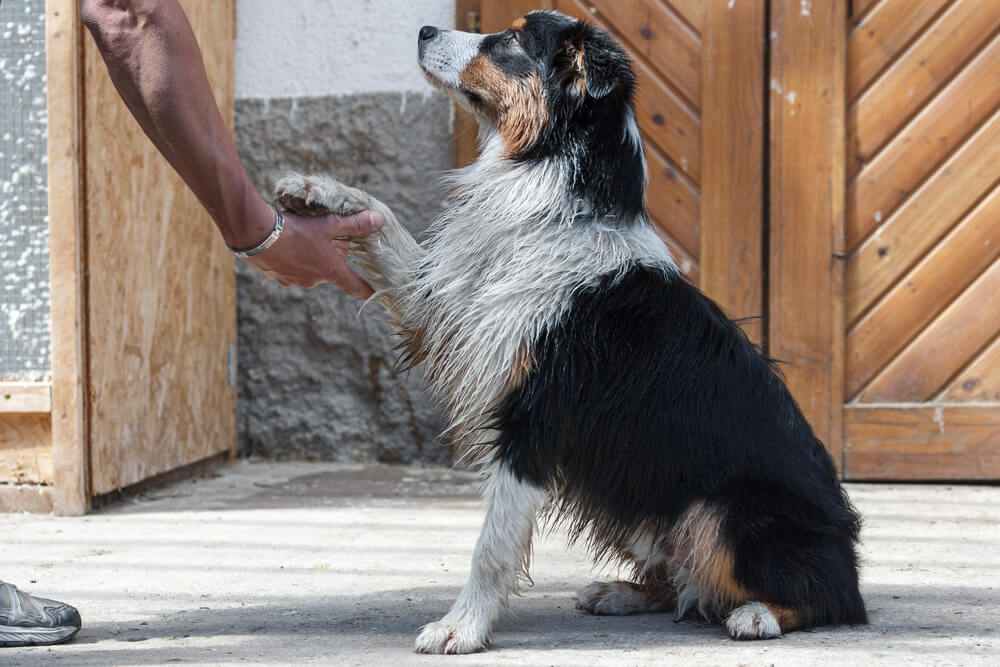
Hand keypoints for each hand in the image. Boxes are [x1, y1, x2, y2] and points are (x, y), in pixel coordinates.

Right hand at [244, 209, 384, 294]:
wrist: (255, 235)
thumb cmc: (295, 230)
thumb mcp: (329, 224)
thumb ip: (354, 224)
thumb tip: (379, 221)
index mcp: (329, 271)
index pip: (354, 286)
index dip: (365, 289)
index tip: (373, 294)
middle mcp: (313, 281)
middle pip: (330, 270)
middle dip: (331, 254)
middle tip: (325, 234)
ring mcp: (294, 281)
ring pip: (310, 268)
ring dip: (310, 255)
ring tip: (301, 236)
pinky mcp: (277, 277)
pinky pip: (291, 268)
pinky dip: (292, 258)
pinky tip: (284, 243)